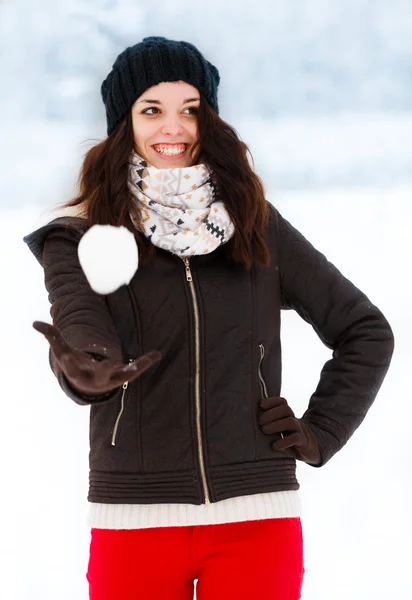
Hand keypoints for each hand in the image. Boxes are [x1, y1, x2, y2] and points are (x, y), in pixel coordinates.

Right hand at [33, 321, 160, 396]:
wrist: (88, 384)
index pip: (71, 368)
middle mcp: (95, 378)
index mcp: (78, 372)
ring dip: (130, 369)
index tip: (64, 356)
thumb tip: (34, 323)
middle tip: (107, 363)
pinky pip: (135, 369)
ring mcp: (111, 378)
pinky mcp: (123, 375)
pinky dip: (145, 362)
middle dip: (102, 370)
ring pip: (121, 375)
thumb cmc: (74, 363)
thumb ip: (51, 336)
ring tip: (139, 363)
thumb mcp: (62, 351)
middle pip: (99, 376)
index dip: (68, 363)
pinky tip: (156, 354)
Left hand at [258, 396, 320, 464]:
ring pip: (291, 421)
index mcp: (287, 414)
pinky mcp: (302, 442)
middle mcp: (293, 419)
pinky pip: (295, 438)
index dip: (272, 401)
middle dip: (271, 414)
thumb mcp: (279, 427)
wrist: (308, 447)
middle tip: (260, 422)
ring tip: (264, 431)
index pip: (282, 402)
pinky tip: (275, 446)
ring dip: (276, 425)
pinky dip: (284, 442)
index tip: (261, 405)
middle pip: (285, 409)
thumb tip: (248, 420)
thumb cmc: (286, 436)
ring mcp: (299, 429)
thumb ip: (268, 422)